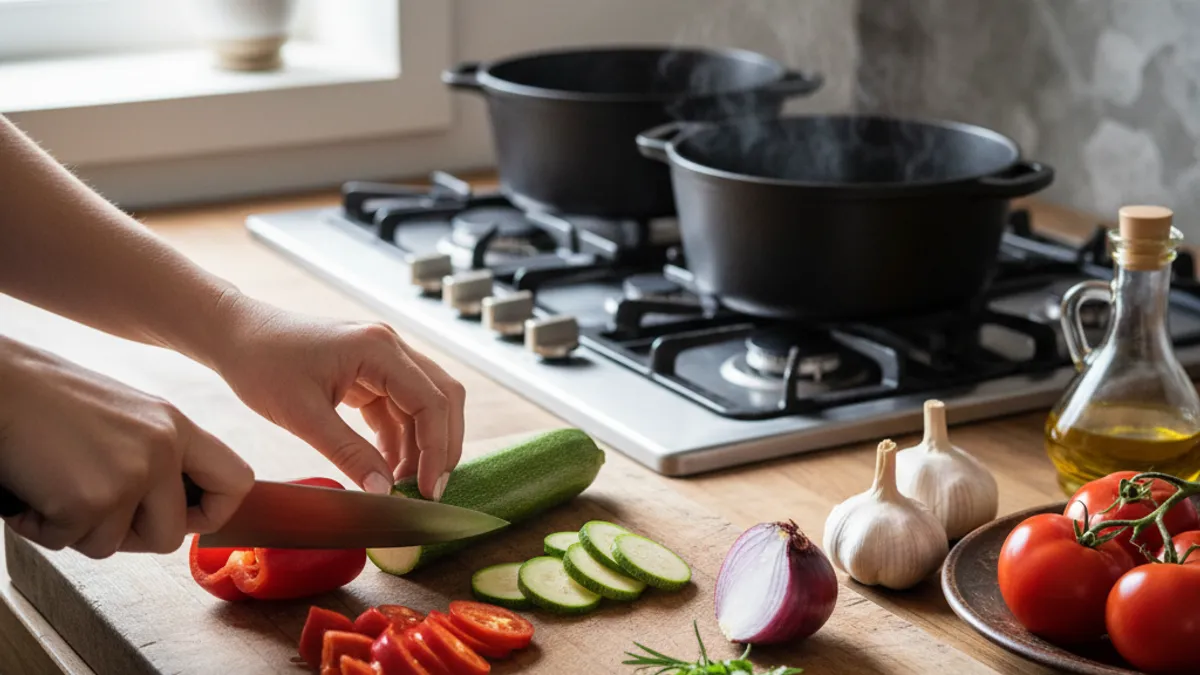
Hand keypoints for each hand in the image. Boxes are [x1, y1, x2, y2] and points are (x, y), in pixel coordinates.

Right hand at [0, 337, 253, 557]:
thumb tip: (172, 506)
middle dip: (127, 537)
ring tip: (54, 487)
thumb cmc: (47, 400)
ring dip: (77, 530)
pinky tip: (32, 490)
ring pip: (113, 546)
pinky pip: (71, 543)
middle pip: (171, 535)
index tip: (184, 518)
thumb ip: (156, 454)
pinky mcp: (91, 500)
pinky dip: (44, 528)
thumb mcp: (125, 417)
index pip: (236, 481)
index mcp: (176, 426)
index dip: (213, 513)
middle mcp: (163, 449)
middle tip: (91, 511)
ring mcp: (131, 475)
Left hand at [211, 294, 464, 499]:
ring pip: (425, 405)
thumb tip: (384, 492)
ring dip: (421, 446)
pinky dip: (399, 440)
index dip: (436, 449)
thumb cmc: (262, 364)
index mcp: (378, 349)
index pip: (431, 402)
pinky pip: (400, 408)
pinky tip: (387, 469)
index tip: (427, 490)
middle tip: (428, 491)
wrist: (236, 336)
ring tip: (404, 486)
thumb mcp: (302, 416)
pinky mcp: (372, 372)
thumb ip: (349, 454)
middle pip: (442, 399)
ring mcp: (383, 358)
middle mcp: (390, 347)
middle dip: (440, 447)